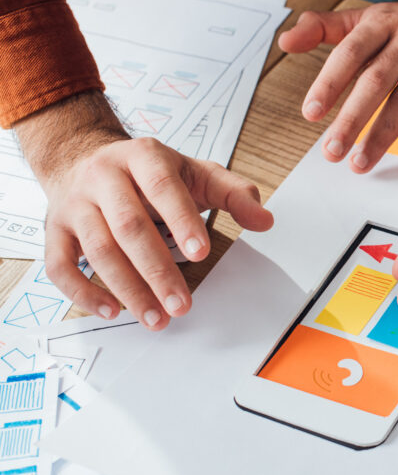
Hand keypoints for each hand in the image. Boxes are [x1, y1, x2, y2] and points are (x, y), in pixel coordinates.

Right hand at [16, 92, 273, 329]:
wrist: (83, 156)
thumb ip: (233, 194)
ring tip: (157, 318)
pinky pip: (59, 265)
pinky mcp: (54, 229)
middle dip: (157, 270)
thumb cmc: (150, 172)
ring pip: (97, 250)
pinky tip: (112, 310)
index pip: (162, 186)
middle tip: (183, 305)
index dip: (182, 220)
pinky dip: (83, 291)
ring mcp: (74, 204)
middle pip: (128, 227)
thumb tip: (265, 220)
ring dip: (128, 289)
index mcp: (142, 156)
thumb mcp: (196, 172)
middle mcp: (103, 177)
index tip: (202, 253)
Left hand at [278, 0, 397, 172]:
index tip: (311, 113)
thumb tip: (285, 41)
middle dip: (352, 119)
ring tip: (360, 162)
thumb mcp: (368, 19)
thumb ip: (324, 28)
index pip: (351, 52)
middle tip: (331, 151)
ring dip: (383, 135)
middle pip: (378, 80)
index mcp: (384, 22)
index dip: (329, 83)